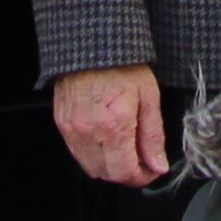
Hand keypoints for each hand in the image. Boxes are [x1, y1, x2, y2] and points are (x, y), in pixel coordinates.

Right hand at [53, 64, 168, 187]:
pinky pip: (78, 153)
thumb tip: (158, 164)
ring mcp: (71, 129)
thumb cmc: (121, 63)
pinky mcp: (62, 124)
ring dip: (110, 167)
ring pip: (90, 167)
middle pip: (107, 174)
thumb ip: (153, 136)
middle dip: (127, 173)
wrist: (92, 43)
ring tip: (126, 149)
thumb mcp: (148, 96)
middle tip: (142, 161)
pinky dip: (94, 155)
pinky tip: (107, 141)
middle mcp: (88, 131)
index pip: (124, 172)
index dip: (142, 177)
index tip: (153, 170)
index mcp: (112, 125)